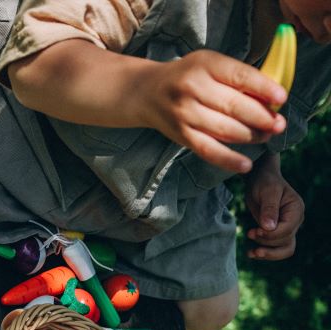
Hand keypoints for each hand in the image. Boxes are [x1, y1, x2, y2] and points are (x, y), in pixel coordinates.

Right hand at [141, 49, 287, 172]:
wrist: (148, 92)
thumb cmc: (188, 77)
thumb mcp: (209, 65)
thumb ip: (236, 78)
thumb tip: (270, 100)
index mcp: (205, 64)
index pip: (240, 77)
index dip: (264, 89)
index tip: (282, 99)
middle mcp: (193, 88)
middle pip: (235, 106)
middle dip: (262, 118)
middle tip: (279, 125)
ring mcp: (186, 114)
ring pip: (226, 130)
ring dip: (251, 137)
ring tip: (266, 137)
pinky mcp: (182, 135)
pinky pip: (209, 150)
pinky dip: (229, 160)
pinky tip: (245, 164)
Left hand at [245, 154, 304, 259]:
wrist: (259, 180)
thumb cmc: (264, 182)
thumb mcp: (266, 191)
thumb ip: (269, 209)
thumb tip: (269, 228)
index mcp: (296, 209)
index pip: (288, 230)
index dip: (271, 235)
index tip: (255, 231)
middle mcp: (295, 220)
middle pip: (285, 241)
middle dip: (266, 241)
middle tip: (250, 233)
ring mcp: (288, 228)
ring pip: (285, 250)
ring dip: (268, 254)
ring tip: (252, 252)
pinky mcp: (278, 233)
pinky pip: (277, 249)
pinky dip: (266, 253)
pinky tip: (251, 253)